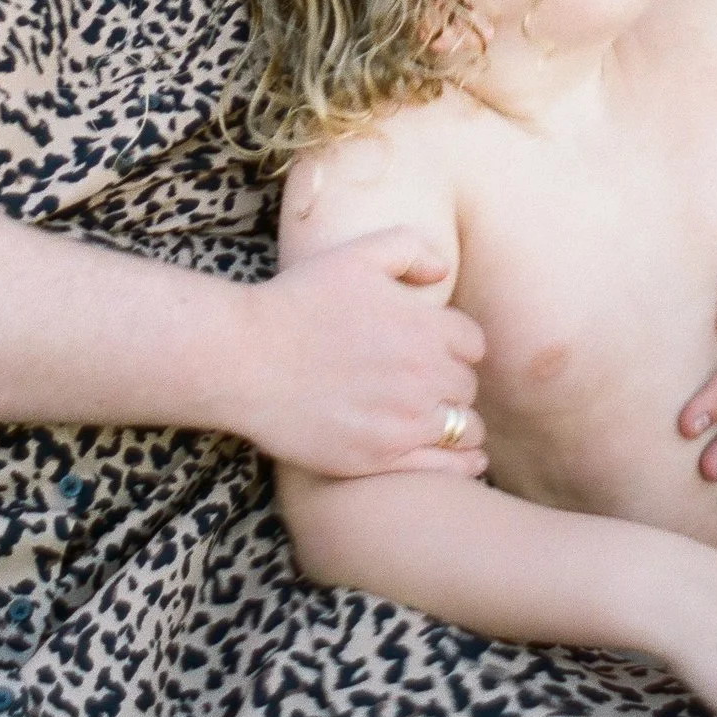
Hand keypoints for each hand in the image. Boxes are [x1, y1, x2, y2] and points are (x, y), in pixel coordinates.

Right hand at [235, 227, 489, 478]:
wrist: (243, 359)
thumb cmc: (295, 302)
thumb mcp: (354, 256)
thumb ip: (408, 250)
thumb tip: (441, 273)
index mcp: (425, 326)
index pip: (472, 344)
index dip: (452, 346)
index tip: (429, 352)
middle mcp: (423, 374)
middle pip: (466, 386)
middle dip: (448, 384)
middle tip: (419, 385)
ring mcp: (404, 420)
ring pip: (464, 428)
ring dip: (454, 423)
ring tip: (428, 420)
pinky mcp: (382, 457)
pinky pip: (448, 466)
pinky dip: (459, 462)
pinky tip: (454, 456)